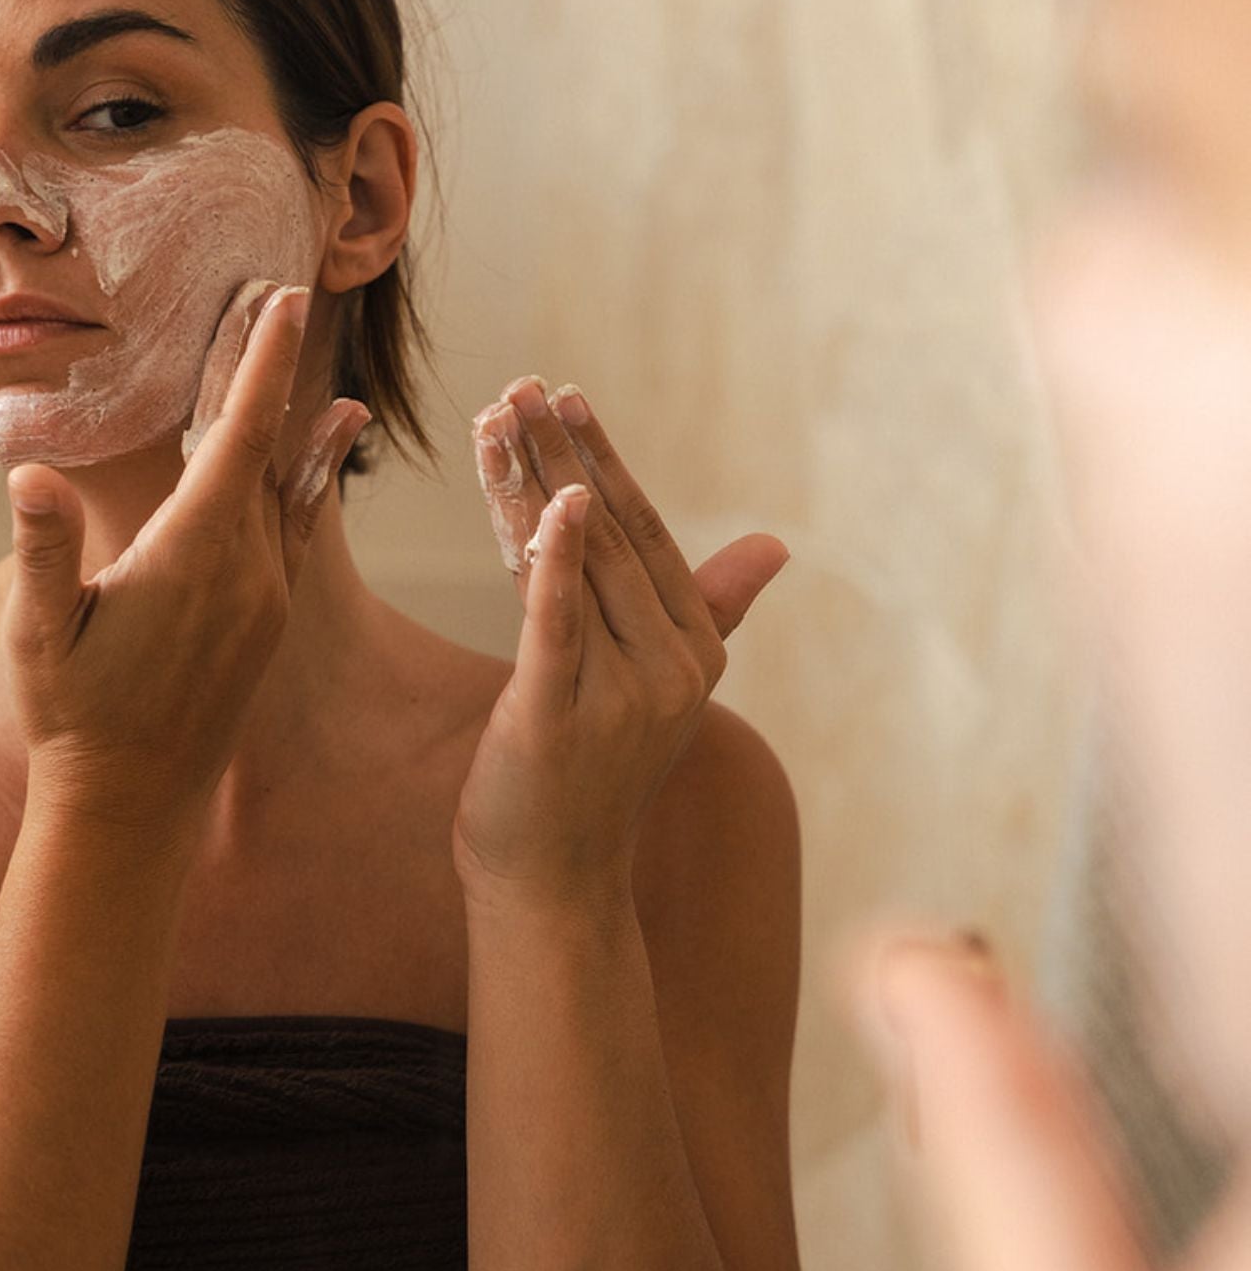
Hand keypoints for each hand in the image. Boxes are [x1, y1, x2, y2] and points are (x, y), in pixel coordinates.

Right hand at [3, 283, 367, 824]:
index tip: (284, 299)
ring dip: (290, 407)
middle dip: (269, 363)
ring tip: (304, 340)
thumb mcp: (40, 636)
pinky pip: (302, 521)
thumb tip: (31, 477)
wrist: (135, 805)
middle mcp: (248, 567)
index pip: (237, 436)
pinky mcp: (271, 614)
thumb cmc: (74, 718)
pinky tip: (335, 433)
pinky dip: (316, 467)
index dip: (261, 363)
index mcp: (193, 555)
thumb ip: (43, 551)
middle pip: (265, 441)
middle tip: (281, 286)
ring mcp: (268, 592)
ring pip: (288, 478)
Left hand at [453, 377, 787, 905]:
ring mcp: (623, 696)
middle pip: (610, 536)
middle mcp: (672, 670)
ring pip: (576, 564)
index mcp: (694, 653)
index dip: (605, 462)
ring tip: (496, 417)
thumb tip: (775, 547)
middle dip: (560, 455)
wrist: (552, 885)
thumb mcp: (652, 689)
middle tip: (519, 385)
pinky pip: (557, 622)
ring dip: (533, 483)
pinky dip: (552, 558)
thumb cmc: (589, 781)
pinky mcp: (562, 718)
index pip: (647, 534)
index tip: (566, 398)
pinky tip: (544, 499)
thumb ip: (710, 609)